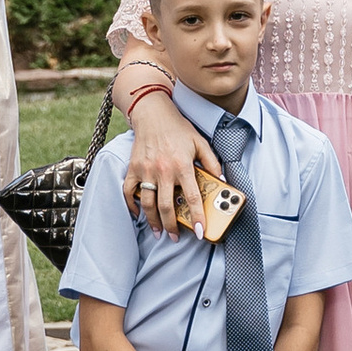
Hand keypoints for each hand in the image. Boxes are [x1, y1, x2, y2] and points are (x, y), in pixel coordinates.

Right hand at [124, 85, 221, 235]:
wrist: (152, 113)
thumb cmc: (178, 128)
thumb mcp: (200, 142)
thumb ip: (212, 162)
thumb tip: (222, 180)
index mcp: (182, 165)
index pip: (192, 197)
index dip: (197, 216)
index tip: (200, 231)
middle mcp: (163, 170)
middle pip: (166, 206)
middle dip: (172, 226)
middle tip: (176, 237)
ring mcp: (146, 170)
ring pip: (148, 203)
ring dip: (153, 221)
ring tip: (159, 231)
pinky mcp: (133, 168)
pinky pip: (129, 191)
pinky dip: (132, 205)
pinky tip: (138, 214)